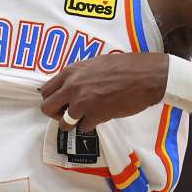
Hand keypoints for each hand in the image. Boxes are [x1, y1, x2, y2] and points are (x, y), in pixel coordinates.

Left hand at [39, 53, 168, 130]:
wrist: (146, 76)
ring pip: (64, 122)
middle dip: (56, 114)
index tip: (60, 102)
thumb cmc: (125, 66)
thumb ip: (78, 75)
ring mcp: (83, 103)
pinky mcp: (96, 116)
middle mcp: (72, 87)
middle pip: (47, 108)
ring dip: (73, 123)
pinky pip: (83, 128)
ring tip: (85, 117)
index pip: (45, 90)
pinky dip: (90, 125)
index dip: (51, 99)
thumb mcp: (95, 64)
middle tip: (67, 114)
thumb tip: (69, 87)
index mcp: (71, 72)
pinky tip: (100, 117)